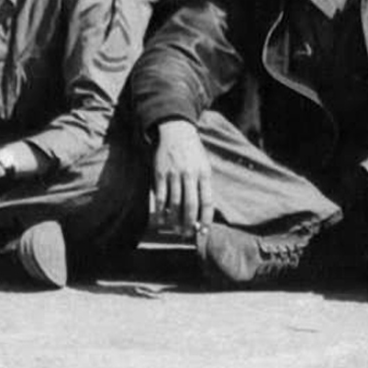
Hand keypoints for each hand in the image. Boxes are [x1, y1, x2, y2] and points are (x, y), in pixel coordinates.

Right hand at [150, 120, 213, 236]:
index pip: (207, 201)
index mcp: (204, 173)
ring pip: (174, 204)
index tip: (204, 232)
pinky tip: (160, 221)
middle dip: (189, 224)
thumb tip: (202, 211)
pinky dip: (160, 211)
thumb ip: (204, 185)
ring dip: (174, 221)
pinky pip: (160, 197)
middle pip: (190, 206)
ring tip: (175, 230)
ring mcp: (174, 175)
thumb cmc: (193, 152)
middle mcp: (190, 175)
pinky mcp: (160, 175)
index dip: (206, 219)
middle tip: (187, 235)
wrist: (176, 132)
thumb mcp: (204, 165)